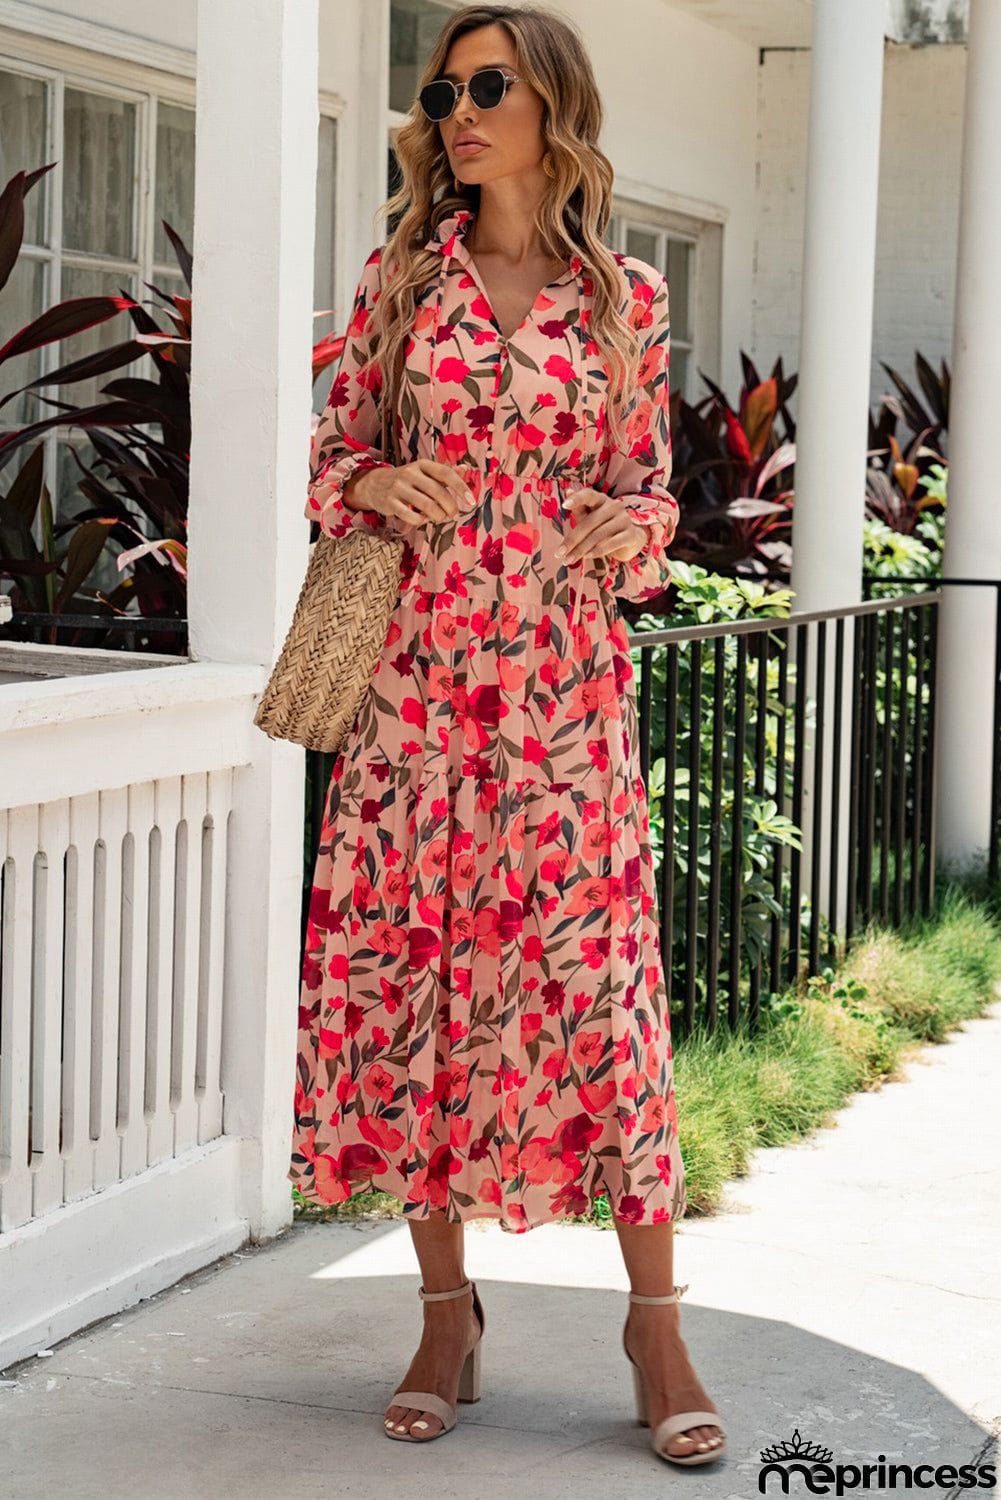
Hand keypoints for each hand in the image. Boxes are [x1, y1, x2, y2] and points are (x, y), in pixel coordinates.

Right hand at [346, 459, 476, 530]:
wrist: (375, 483)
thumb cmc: (408, 480)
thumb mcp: (425, 472)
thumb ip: (445, 473)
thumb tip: (466, 468)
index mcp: (423, 464)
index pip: (446, 473)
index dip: (461, 487)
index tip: (471, 502)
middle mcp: (410, 473)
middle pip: (437, 491)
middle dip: (450, 506)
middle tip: (454, 515)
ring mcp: (399, 487)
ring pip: (426, 505)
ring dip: (438, 516)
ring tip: (439, 518)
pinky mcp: (389, 502)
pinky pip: (410, 516)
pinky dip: (420, 521)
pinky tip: (422, 519)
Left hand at [558, 488, 645, 565]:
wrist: (629, 539)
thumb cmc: (603, 526)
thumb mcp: (589, 517)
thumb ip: (579, 509)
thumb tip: (568, 491)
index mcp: (601, 499)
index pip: (589, 495)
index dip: (577, 499)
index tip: (564, 505)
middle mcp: (614, 506)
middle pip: (590, 522)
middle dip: (573, 539)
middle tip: (559, 553)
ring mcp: (624, 520)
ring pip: (598, 535)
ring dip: (581, 549)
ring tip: (569, 560)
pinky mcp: (631, 535)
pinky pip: (612, 543)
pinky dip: (598, 551)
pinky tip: (587, 557)